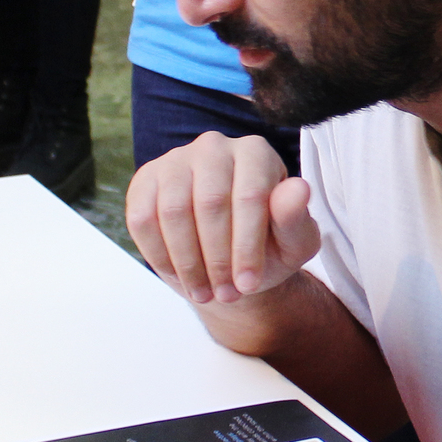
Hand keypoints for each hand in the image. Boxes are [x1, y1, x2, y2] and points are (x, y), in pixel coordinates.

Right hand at [124, 132, 318, 304]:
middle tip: (227, 295)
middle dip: (217, 258)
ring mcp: (175, 159)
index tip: (249, 284)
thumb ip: (296, 219)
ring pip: (174, 212)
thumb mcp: (293, 242)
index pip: (250, 197)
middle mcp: (214, 146)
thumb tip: (299, 189)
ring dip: (188, 262)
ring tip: (204, 294)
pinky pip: (143, 219)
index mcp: (256, 153)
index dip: (247, 246)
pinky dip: (160, 255)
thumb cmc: (268, 244)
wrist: (229, 255)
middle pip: (210, 203)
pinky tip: (179, 277)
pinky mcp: (146, 179)